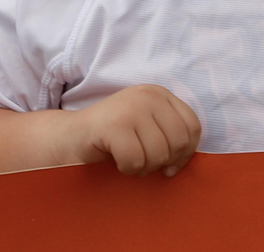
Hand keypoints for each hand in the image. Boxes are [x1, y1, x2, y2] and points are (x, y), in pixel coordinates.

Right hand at [69, 84, 201, 176]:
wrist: (70, 136)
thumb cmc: (113, 138)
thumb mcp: (147, 127)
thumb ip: (169, 134)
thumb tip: (183, 161)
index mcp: (159, 93)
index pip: (192, 127)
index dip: (185, 152)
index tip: (170, 164)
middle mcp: (147, 95)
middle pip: (178, 142)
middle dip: (162, 161)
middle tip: (143, 160)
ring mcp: (130, 108)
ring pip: (159, 154)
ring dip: (143, 166)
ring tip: (128, 158)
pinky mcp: (114, 126)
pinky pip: (136, 161)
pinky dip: (126, 168)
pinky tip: (116, 158)